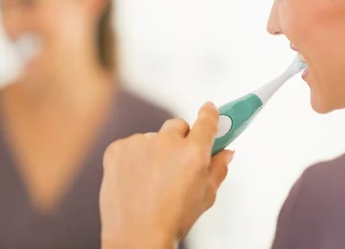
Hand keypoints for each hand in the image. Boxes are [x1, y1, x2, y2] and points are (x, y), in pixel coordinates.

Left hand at [100, 102, 233, 248]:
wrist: (136, 238)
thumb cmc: (173, 220)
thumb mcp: (206, 197)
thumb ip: (218, 169)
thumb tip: (227, 151)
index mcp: (193, 153)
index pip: (206, 120)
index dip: (210, 114)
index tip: (210, 109)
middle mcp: (166, 143)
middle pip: (177, 125)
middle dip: (180, 138)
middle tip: (177, 162)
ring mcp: (139, 144)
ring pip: (152, 138)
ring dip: (154, 151)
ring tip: (151, 181)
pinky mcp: (117, 149)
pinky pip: (131, 145)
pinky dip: (133, 158)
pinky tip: (135, 180)